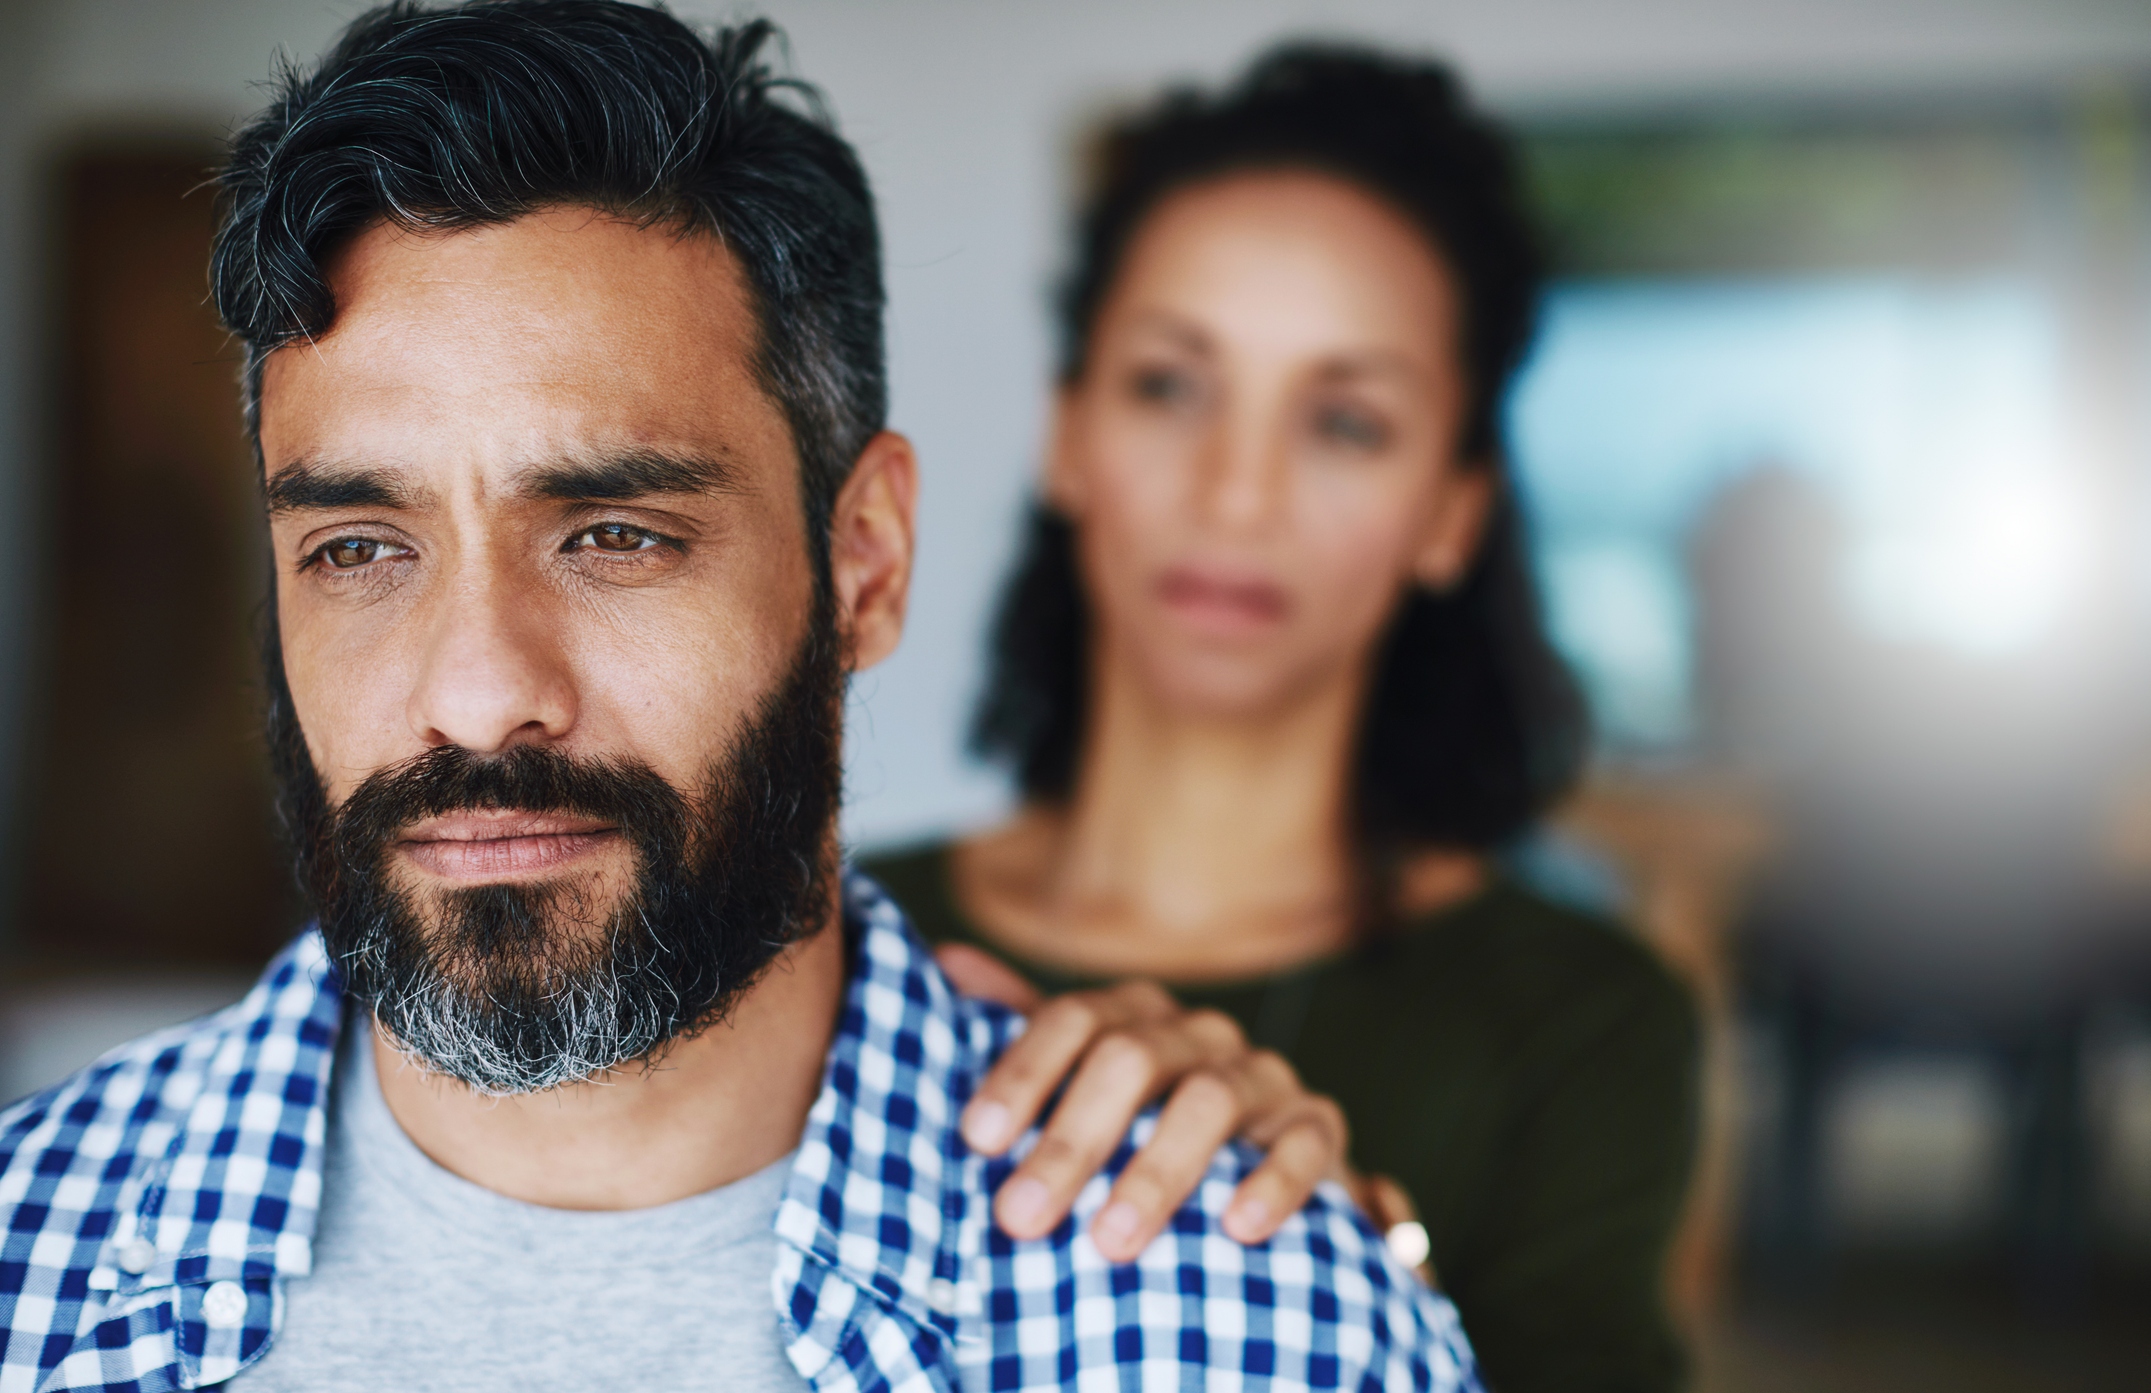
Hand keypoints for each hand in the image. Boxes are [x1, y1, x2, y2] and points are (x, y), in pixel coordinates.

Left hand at [937, 942, 1350, 1262]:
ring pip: (1213, 1098)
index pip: (1073, 1018)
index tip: (978, 1140)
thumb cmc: (1144, 1130)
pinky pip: (1306, 1141)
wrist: (1259, 1169)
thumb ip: (1019, 1030)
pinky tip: (1237, 1227)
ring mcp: (1263, 1075)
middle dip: (1073, 1140)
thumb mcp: (1079, 1083)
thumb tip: (943, 961)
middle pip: (1132, 1059)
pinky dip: (1273, 1180)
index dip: (1023, 1072)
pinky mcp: (1317, 1126)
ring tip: (1110, 1239)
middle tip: (1021, 1216)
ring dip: (1157, 1170)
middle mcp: (1198, 1034)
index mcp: (1134, 1016)